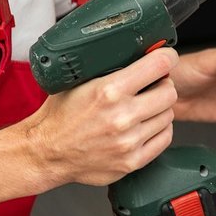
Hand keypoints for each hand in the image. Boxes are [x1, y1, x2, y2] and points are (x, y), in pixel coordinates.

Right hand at [24, 48, 178, 185]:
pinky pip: (164, 138)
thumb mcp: (79, 81)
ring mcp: (129, 141)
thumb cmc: (60, 117)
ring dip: (160, 109)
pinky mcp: (132, 161)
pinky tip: (145, 125)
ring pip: (168, 115)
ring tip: (144, 108)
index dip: (166, 58)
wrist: (46, 152)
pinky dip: (159, 130)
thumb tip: (137, 54)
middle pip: (169, 92)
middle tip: (153, 85)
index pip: (158, 66)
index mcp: (109, 90)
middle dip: (163, 84)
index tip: (166, 57)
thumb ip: (108, 68)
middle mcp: (122, 116)